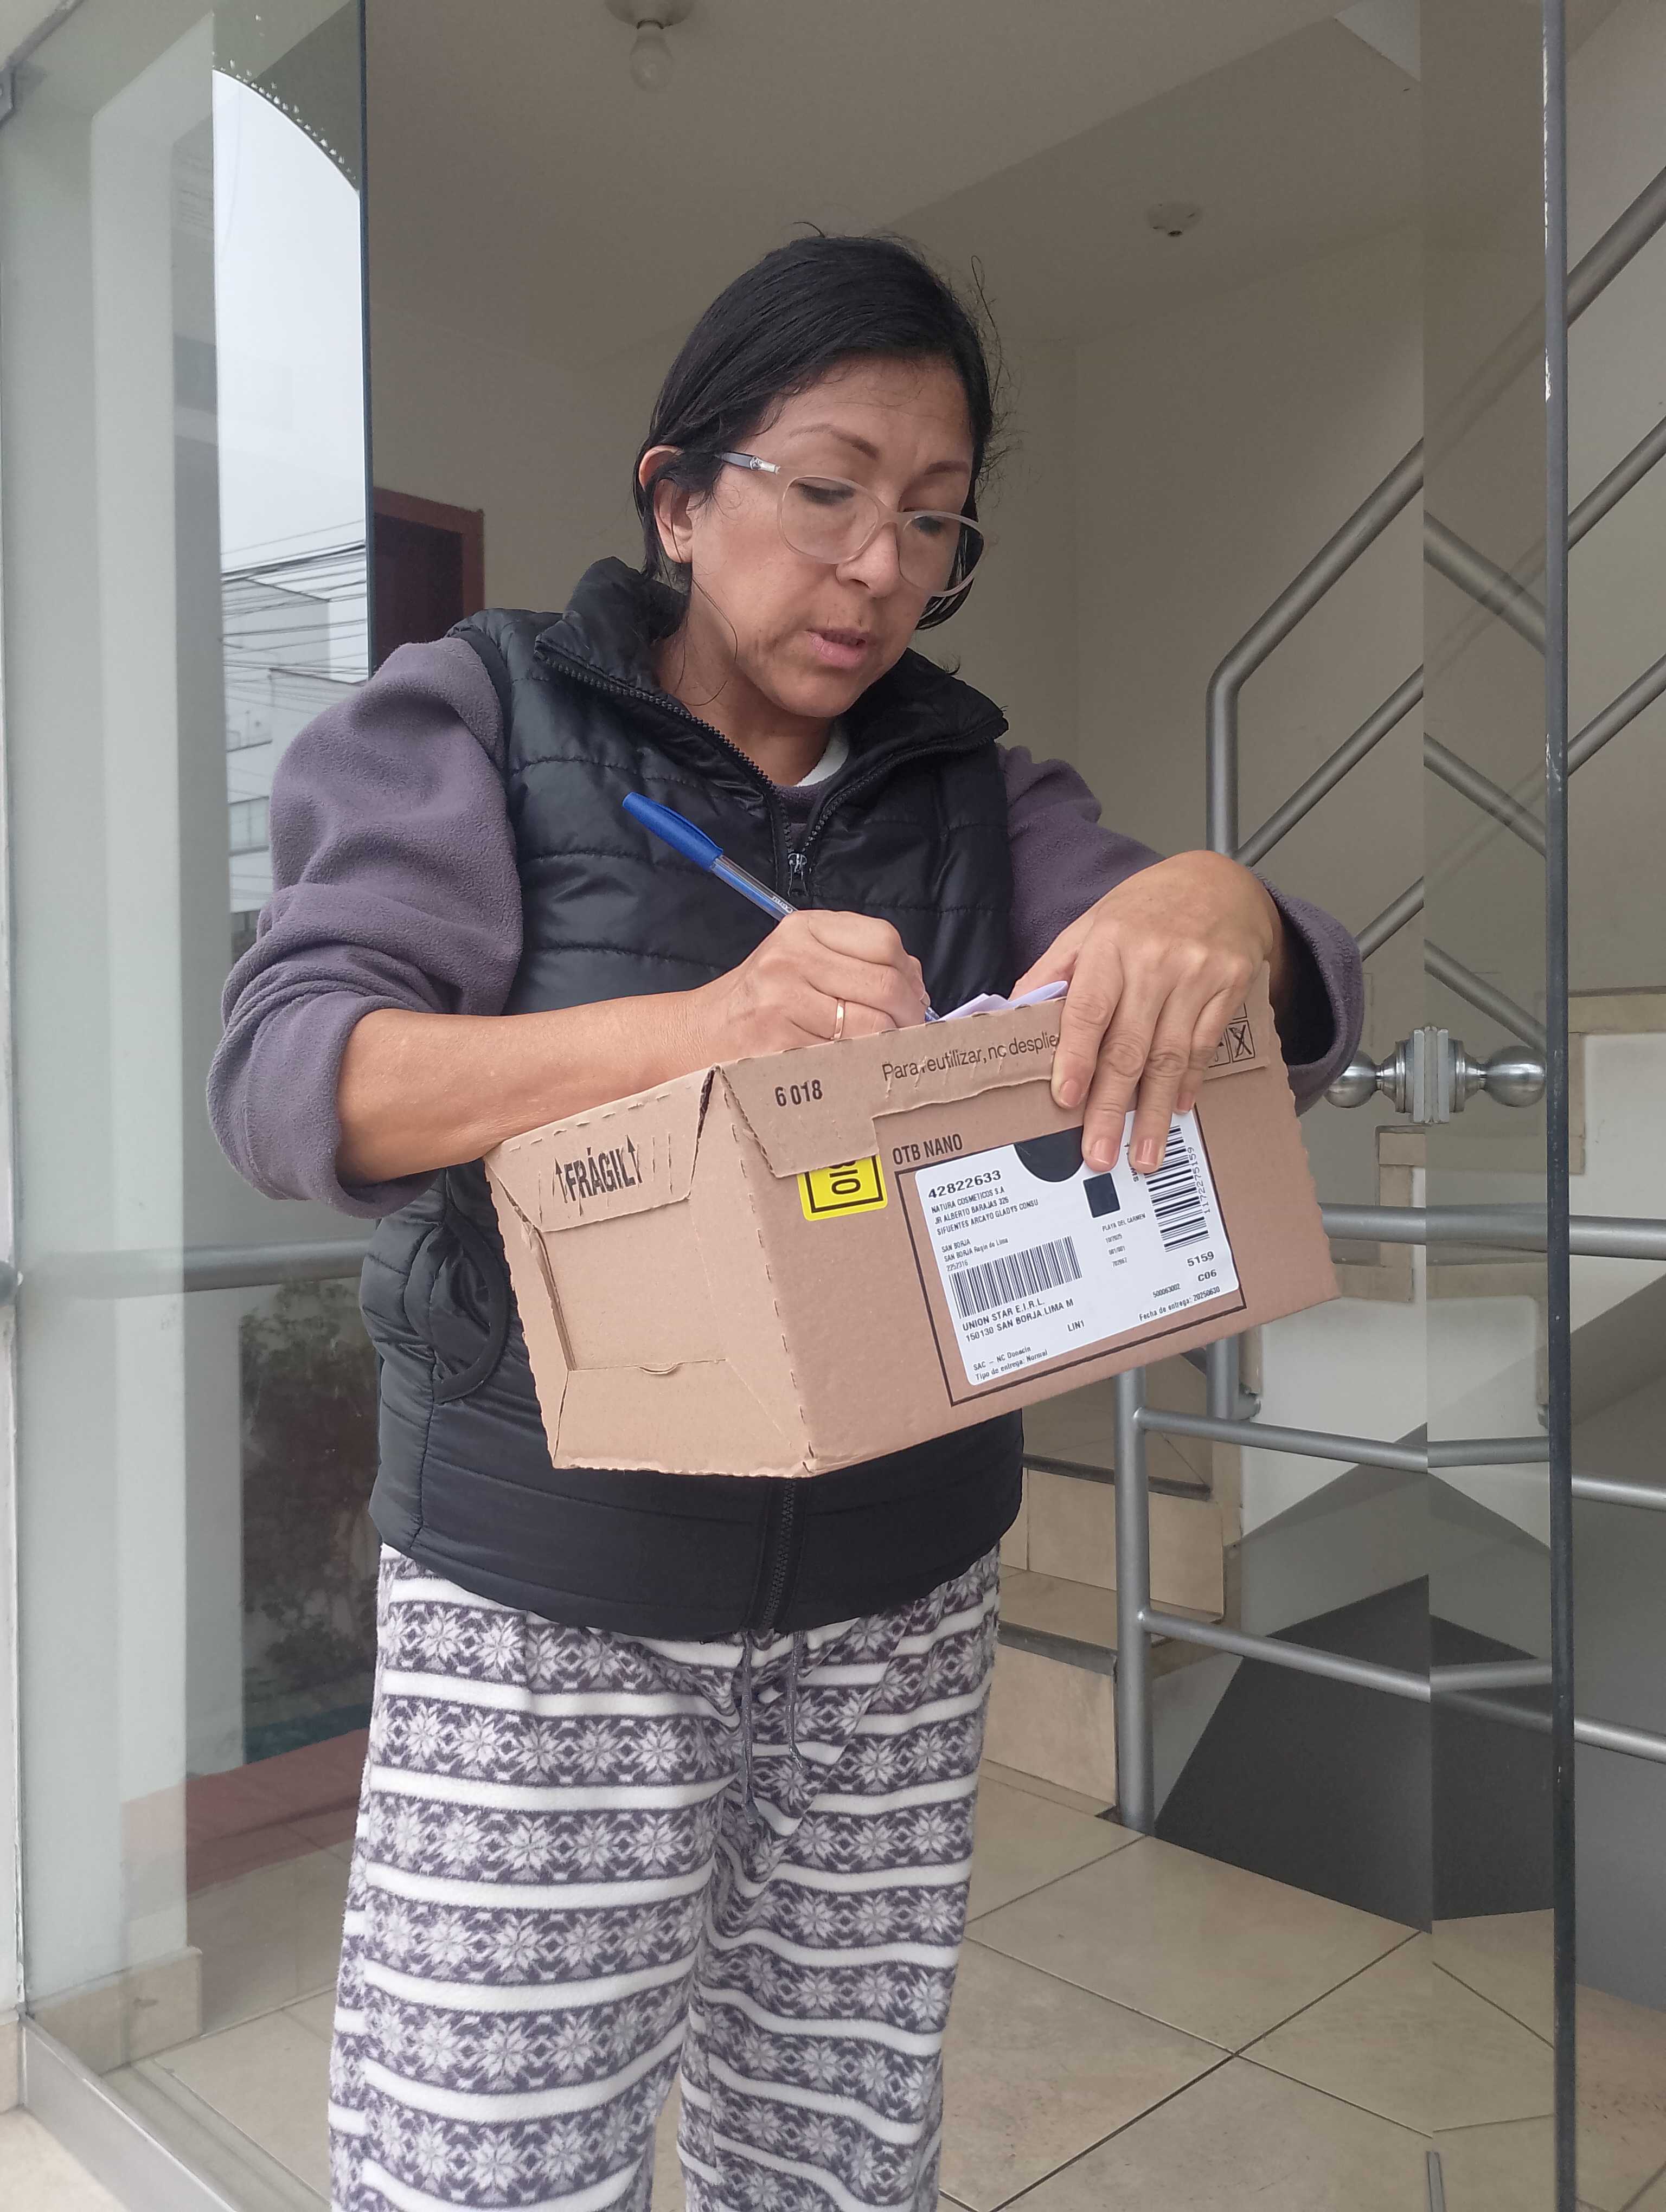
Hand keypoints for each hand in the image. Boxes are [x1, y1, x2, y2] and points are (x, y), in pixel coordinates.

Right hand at [691, 910, 929, 1058]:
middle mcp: (792, 958)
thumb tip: (915, 983)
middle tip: (909, 1032)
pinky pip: (844, 1057)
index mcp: (803, 929)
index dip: (909, 975)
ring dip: (889, 1043)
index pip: (883, 941)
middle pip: (885, 985)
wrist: (699, 1033)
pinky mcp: (779, 1043)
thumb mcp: (799, 957)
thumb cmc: (759, 999)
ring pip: (871, 1026)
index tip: (913, 997)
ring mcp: (783, 1001)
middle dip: (908, 1015)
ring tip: (884, 1049)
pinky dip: (860, 1064)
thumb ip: (853, 959)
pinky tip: (855, 1064)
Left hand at [1010, 853, 1285, 1175]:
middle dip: (1112, 1107)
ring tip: (1143, 1156)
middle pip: (1129, 1046)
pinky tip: (1176, 1111)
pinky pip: (1204, 1047)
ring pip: (1170, 1057)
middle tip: (1098, 1154)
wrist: (1219, 883)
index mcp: (1110, 945)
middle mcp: (1155, 961)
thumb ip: (1053, 971)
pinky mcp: (1230, 987)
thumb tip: (1012, 1015)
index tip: (1066, 1100)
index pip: (1089, 1009)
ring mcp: (1197, 976)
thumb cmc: (1143, 910)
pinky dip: (1189, 1083)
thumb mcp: (1090, 926)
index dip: (1077, 1058)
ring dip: (1154, 1112)